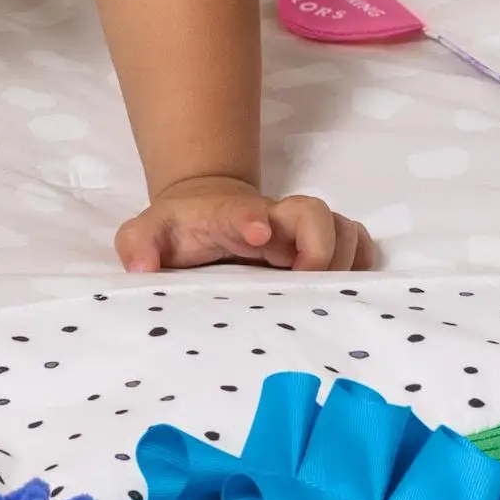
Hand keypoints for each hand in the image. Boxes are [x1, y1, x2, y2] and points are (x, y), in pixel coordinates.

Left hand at [118, 172, 379, 273]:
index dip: (251, 219)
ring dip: (343, 256)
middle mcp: (273, 219)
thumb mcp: (147, 233)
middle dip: (319, 243)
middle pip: (312, 212)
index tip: (258, 234)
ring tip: (326, 290)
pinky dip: (361, 260)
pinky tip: (348, 286)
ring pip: (342, 228)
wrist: (206, 209)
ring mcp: (299, 230)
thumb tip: (142, 266)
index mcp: (227, 217)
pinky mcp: (319, 244)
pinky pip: (357, 243)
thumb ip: (138, 244)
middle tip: (306, 278)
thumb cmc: (180, 228)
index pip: (240, 212)